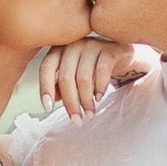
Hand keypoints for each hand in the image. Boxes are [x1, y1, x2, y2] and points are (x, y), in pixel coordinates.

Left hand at [38, 34, 155, 123]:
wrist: (121, 56)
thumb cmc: (92, 68)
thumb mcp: (74, 76)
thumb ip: (61, 85)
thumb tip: (52, 101)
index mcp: (59, 49)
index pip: (46, 67)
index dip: (45, 88)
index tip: (48, 108)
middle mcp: (74, 44)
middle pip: (66, 77)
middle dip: (71, 103)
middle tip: (77, 121)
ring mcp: (92, 45)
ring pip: (84, 78)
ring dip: (86, 100)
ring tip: (90, 114)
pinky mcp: (110, 49)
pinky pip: (102, 70)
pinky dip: (100, 88)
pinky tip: (99, 98)